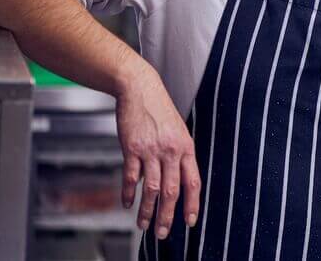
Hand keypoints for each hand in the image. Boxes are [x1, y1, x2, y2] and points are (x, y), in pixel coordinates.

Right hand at [115, 65, 200, 238]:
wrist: (140, 88)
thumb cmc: (159, 110)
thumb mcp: (176, 131)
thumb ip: (176, 155)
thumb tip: (170, 180)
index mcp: (186, 147)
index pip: (193, 181)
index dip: (192, 204)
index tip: (190, 222)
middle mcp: (171, 150)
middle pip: (172, 191)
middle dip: (168, 216)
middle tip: (163, 233)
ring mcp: (151, 150)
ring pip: (152, 189)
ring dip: (147, 211)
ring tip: (144, 225)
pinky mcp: (132, 148)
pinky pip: (131, 177)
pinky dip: (129, 193)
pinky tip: (127, 203)